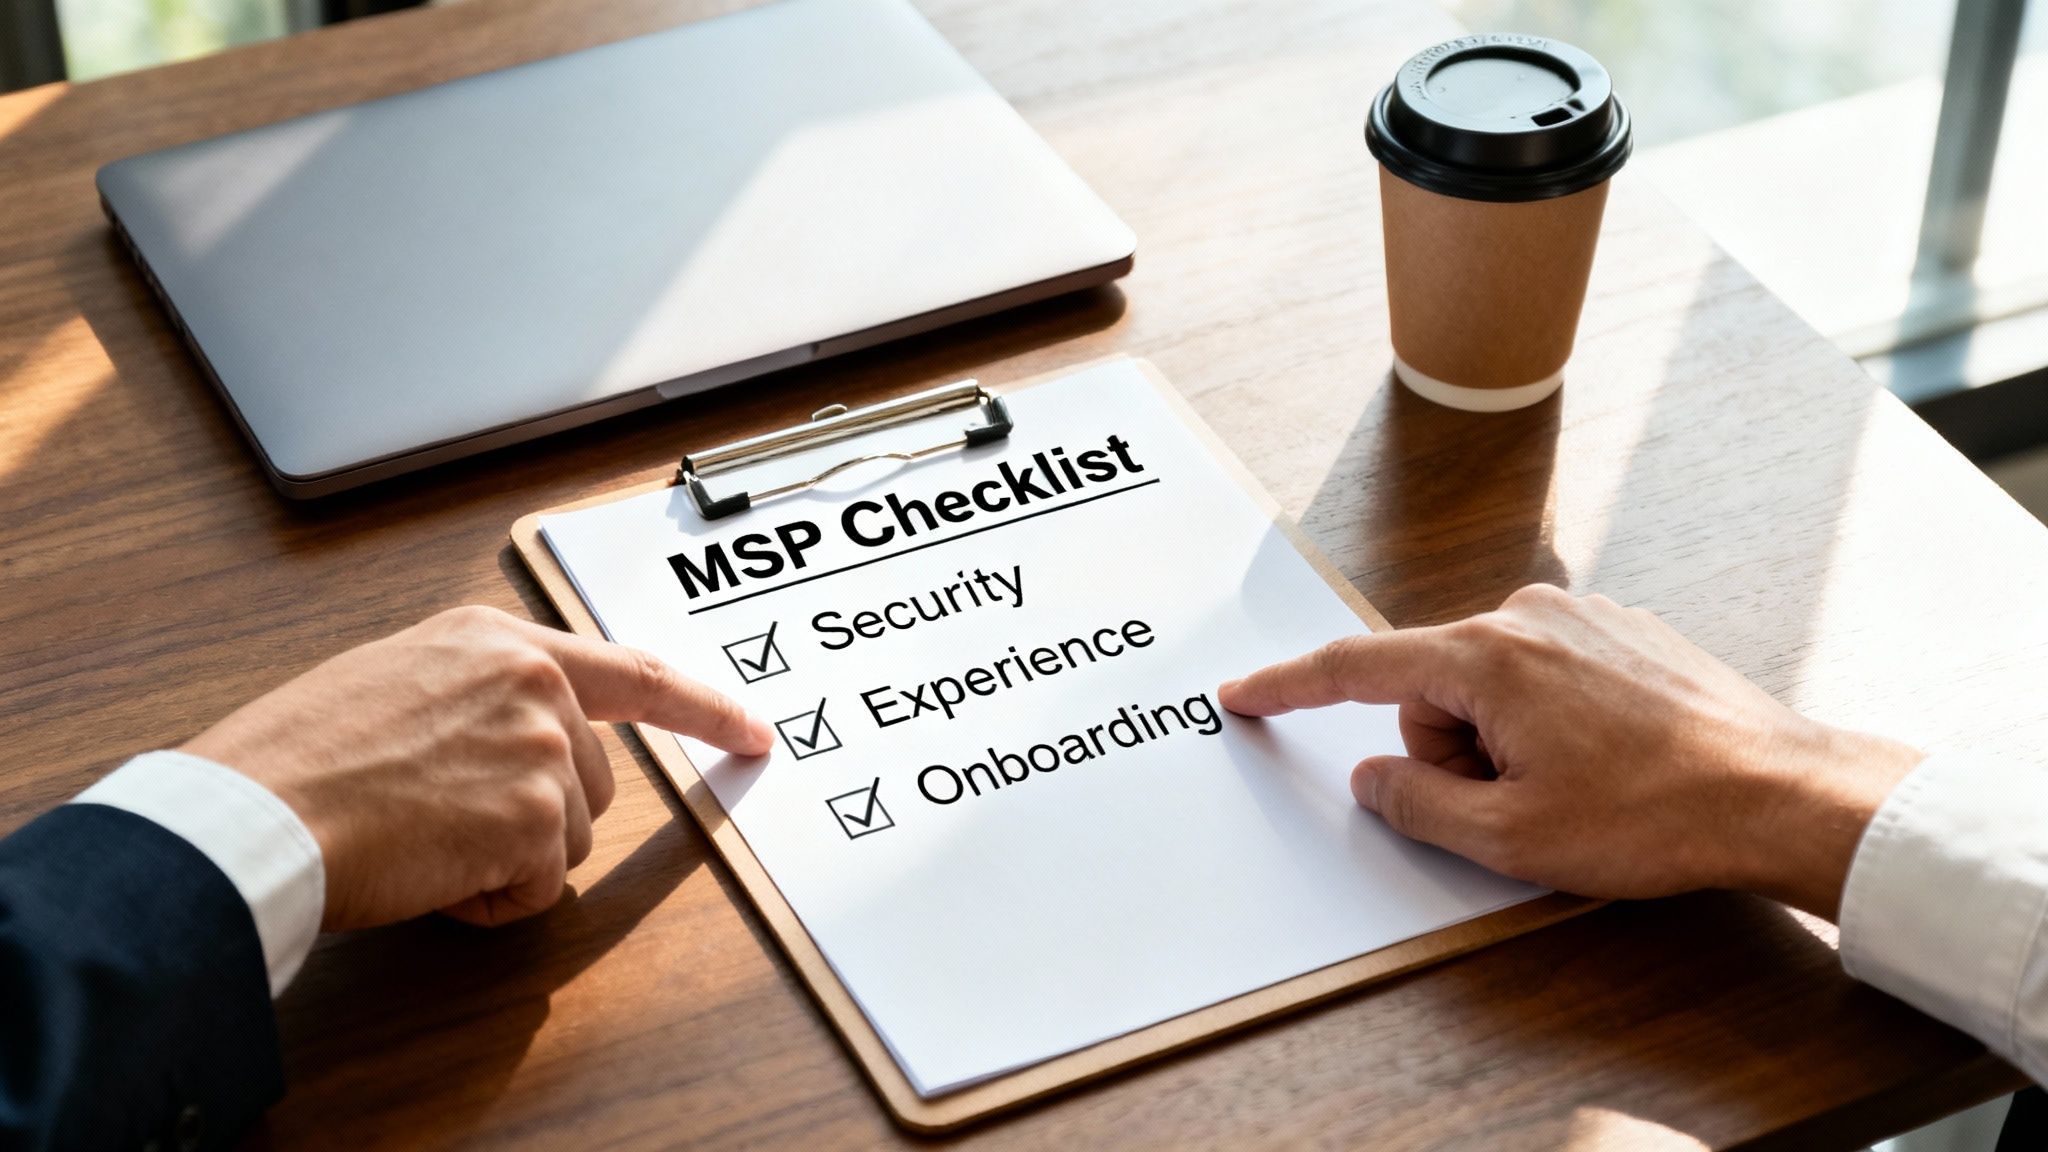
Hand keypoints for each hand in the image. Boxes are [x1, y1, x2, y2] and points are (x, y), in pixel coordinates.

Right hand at [184, 606, 773, 929]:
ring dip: (504, 859)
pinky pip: (537, 888)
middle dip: (531, 818)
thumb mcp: (396, 682)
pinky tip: (427, 871)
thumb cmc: (297, 759)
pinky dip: (488, 900)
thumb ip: (478, 695)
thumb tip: (521, 743)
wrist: (254, 812)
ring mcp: (542, 744)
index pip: (632, 672)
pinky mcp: (537, 815)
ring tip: (420, 836)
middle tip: (433, 815)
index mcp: (497, 639)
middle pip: (591, 782)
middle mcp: (532, 679)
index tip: (752, 729)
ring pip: (567, 837)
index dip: (701, 707)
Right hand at [1218, 585, 1922, 918]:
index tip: (1245, 693)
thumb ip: (1415, 804)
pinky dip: (1550, 719)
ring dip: (1505, 739)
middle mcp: (1528, 615)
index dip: (1291, 686)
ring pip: (1491, 681)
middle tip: (1512, 803)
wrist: (1781, 793)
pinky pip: (1546, 672)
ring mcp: (1583, 616)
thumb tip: (1375, 777)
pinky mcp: (1626, 630)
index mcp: (1486, 658)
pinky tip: (1606, 761)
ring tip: (1574, 785)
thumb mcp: (1508, 838)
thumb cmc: (1653, 816)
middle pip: (1432, 686)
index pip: (1356, 668)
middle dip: (1451, 749)